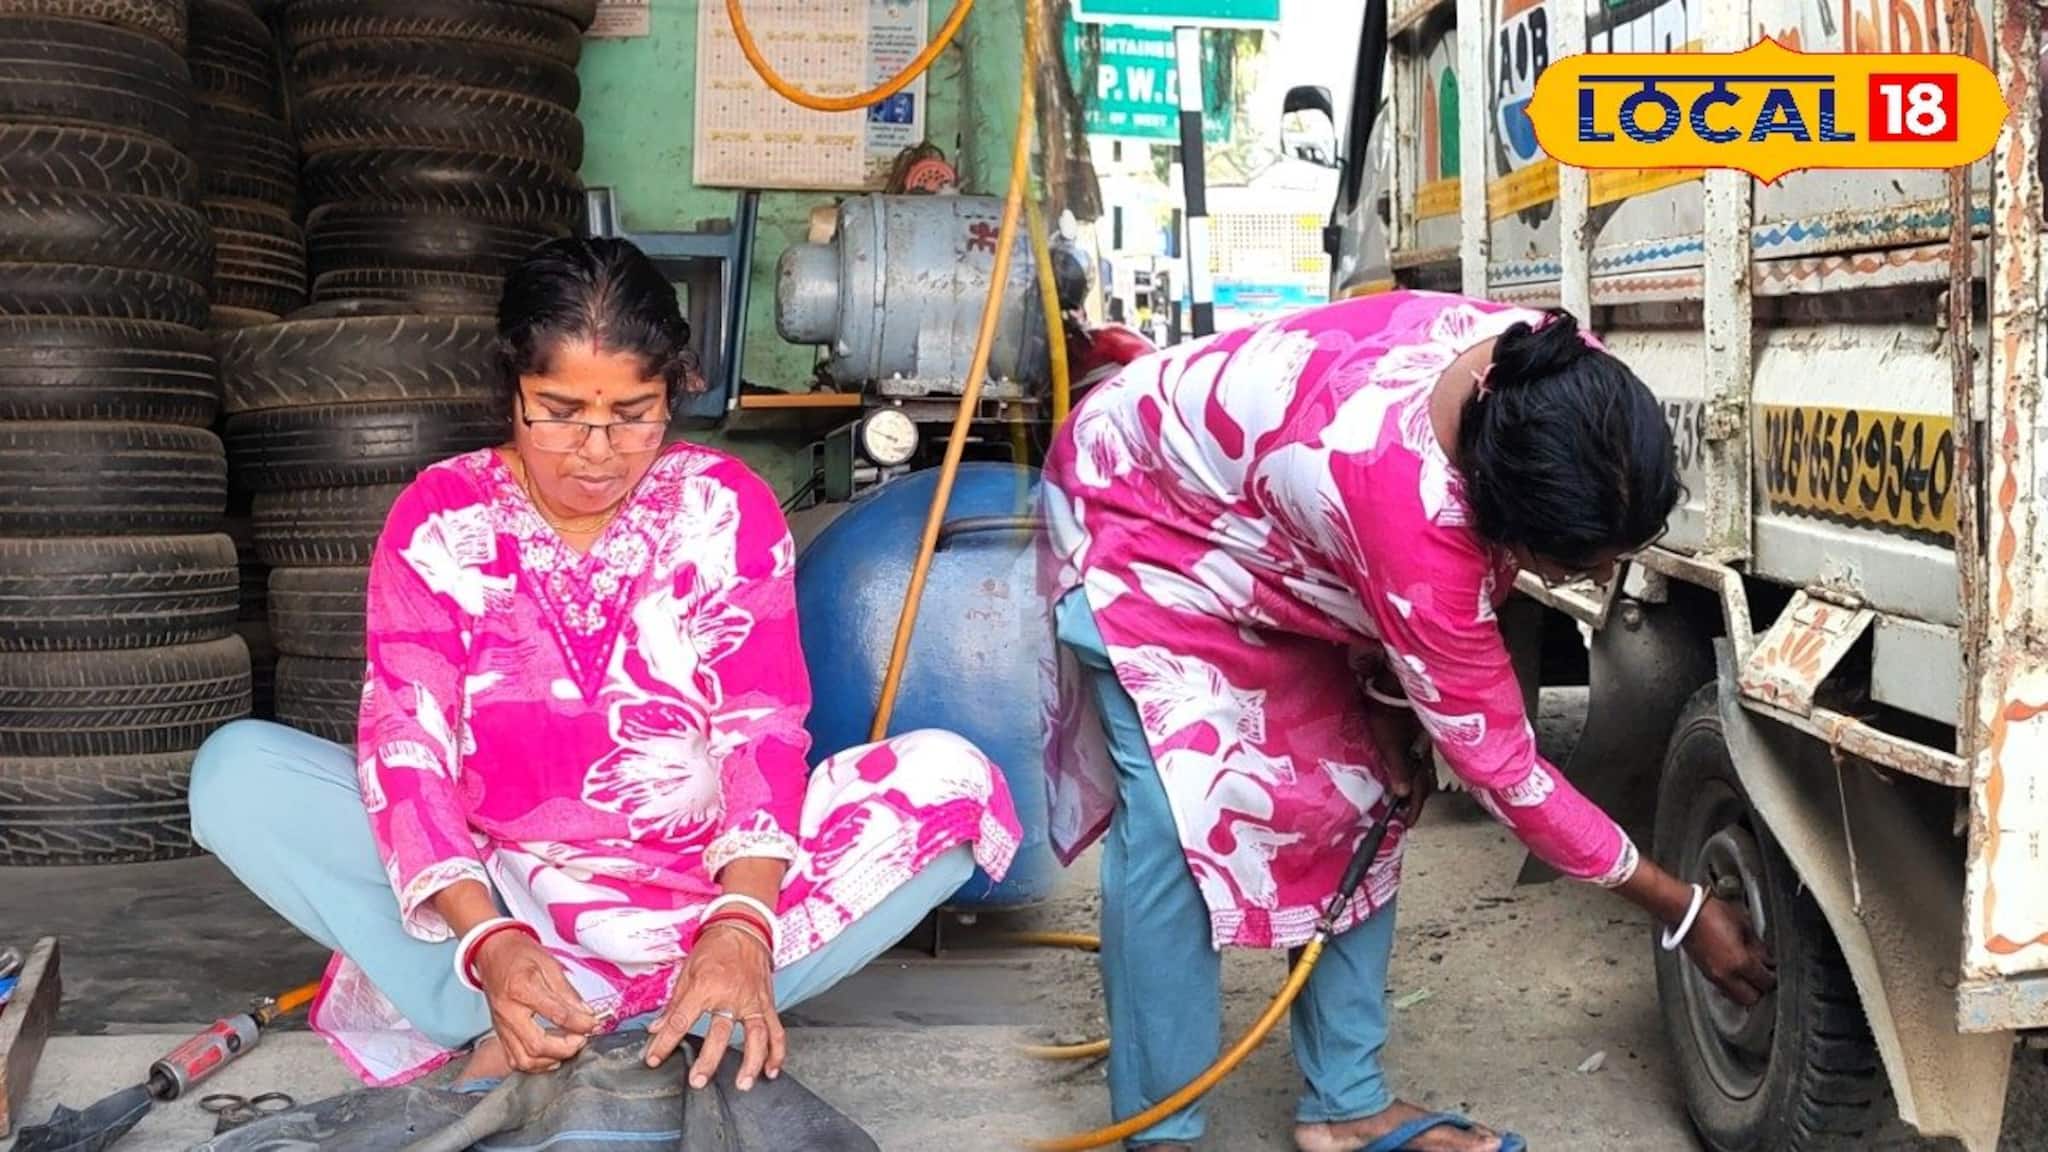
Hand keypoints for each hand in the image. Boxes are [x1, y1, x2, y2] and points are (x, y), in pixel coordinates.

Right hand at [471, 929, 601, 1073]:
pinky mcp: (500, 1033)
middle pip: (537, 1045)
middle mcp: (508, 1012)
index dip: (581, 1024)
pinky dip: (535, 1064)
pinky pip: (515, 1059)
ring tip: (568, 1048)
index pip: (557, 1015)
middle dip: (566, 1048)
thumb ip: (568, 992)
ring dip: (551, 1060)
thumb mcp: (549, 964)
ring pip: (524, 1059)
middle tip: (582, 1039)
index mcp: (522, 989)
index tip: (594, 1024)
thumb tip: (586, 1014)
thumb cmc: (520, 955)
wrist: (492, 953)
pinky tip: (551, 1057)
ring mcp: (501, 1026)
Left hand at [641, 923, 785, 1090]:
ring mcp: (753, 1000)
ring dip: (751, 1062)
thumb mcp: (687, 971)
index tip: (654, 1059)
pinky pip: (776, 1030)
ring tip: (743, 1084)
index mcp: (706, 986)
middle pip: (720, 1034)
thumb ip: (674, 1003)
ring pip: (757, 1036)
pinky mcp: (767, 1002)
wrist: (743, 926)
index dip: (664, 1042)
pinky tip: (771, 1069)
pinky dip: (776, 1052)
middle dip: (709, 1060)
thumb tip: (656, 1028)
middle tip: (698, 1080)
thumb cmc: (714, 947)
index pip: (681, 1020)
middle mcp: (731, 996)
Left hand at [1363, 689, 1432, 823]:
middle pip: (1424, 784)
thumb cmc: (1388, 715)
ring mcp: (1423, 745)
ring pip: (1423, 772)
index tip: (1407, 823)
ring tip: (1406, 797)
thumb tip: (1402, 793)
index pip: (1419, 791)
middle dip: (1416, 801)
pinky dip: (1414, 771)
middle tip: (1406, 813)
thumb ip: (1398, 768)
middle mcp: (1425, 754)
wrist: (1393, 688)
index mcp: (1419, 759)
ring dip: (1416, 787)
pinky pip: (1419, 760)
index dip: (1413, 809)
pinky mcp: (1418, 736)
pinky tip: (1407, 772)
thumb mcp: (1389, 744)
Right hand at [1682, 895, 1777, 1006]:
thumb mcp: (1743, 925)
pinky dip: (1733, 986)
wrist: (1685, 913)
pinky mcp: (1705, 974)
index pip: (1765, 982)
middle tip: (1764, 977)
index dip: (1773, 977)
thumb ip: (1758, 946)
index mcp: (1740, 962)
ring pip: (1736, 998)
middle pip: (1751, 999)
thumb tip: (1766, 958)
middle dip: (1760, 990)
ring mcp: (1714, 977)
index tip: (1773, 969)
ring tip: (1750, 977)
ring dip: (1746, 991)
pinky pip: (1724, 989)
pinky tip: (1735, 972)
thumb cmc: (1711, 913)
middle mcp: (1726, 975)